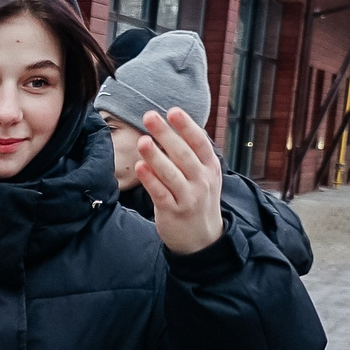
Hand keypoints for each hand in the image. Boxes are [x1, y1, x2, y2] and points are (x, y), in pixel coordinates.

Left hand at [135, 108, 224, 254]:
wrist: (202, 238)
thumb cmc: (198, 199)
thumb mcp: (204, 176)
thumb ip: (193, 154)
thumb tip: (175, 124)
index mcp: (210, 168)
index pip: (199, 143)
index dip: (186, 126)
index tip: (173, 111)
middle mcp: (202, 181)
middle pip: (183, 154)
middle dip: (166, 134)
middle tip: (149, 116)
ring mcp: (188, 197)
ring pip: (171, 174)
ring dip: (155, 156)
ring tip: (142, 141)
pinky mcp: (173, 212)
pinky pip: (160, 193)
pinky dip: (150, 180)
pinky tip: (140, 167)